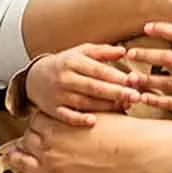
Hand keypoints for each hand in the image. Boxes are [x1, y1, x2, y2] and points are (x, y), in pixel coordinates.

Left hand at [2, 112, 150, 172]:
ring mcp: (51, 169)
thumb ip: (82, 110)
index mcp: (57, 125)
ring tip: (14, 158)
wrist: (140, 156)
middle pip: (26, 139)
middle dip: (28, 140)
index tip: (42, 126)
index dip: (39, 123)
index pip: (35, 121)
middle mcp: (49, 146)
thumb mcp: (100, 112)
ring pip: (21, 162)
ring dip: (16, 159)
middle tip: (31, 142)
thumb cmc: (125, 134)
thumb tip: (81, 101)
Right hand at [25, 44, 140, 126]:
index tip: (134, 80)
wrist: (35, 78)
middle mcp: (65, 78)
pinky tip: (93, 121)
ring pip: (84, 102)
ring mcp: (59, 95)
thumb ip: (103, 52)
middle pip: (93, 87)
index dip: (116, 76)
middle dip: (116, 92)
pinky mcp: (53, 109)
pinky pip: (66, 116)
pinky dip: (79, 119)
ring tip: (125, 106)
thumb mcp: (81, 52)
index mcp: (73, 62)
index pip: (98, 69)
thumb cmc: (65, 64)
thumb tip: (124, 50)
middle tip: (136, 96)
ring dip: (105, 106)